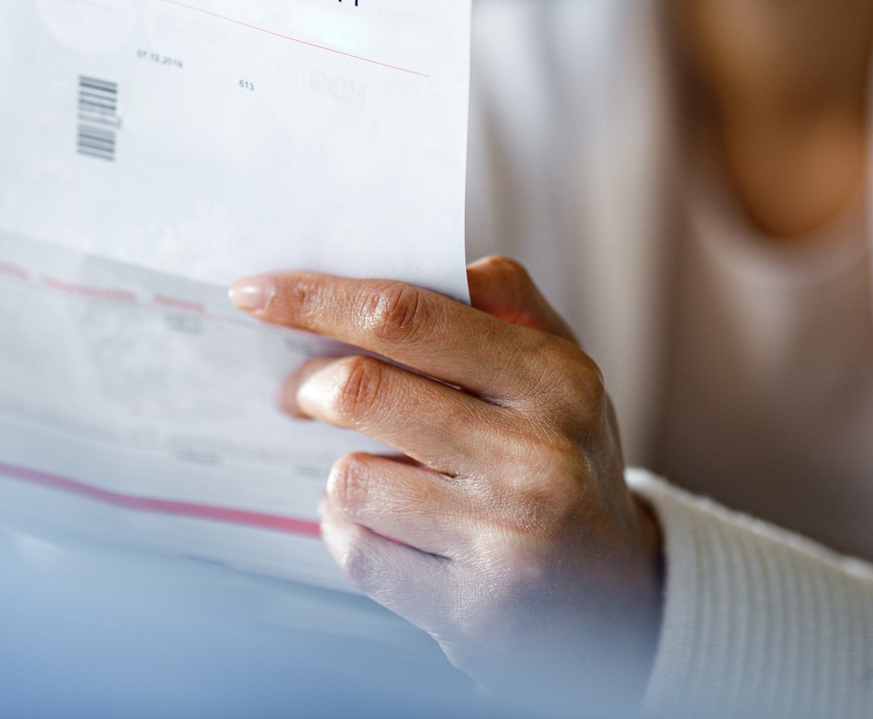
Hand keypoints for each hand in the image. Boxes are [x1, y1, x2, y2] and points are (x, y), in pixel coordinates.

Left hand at [230, 257, 663, 705]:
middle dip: (306, 384)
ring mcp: (504, 538)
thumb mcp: (561, 373)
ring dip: (343, 472)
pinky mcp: (472, 609)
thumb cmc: (565, 461)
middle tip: (292, 391)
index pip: (407, 316)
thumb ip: (497, 305)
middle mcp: (536, 456)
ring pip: (350, 477)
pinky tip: (392, 530)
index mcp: (555, 379)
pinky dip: (352, 531)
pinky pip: (358, 549)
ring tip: (382, 478)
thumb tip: (398, 263)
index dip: (318, 298)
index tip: (253, 292)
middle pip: (362, 390)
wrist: (620, 601)